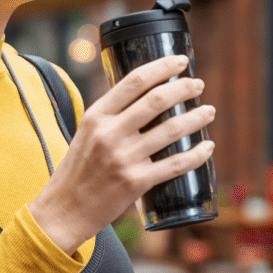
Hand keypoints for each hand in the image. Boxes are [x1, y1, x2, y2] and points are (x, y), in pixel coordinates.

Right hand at [29, 56, 215, 255]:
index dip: (162, 67)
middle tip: (198, 85)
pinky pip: (176, 164)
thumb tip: (145, 100)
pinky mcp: (136, 182)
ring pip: (171, 129)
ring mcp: (123, 158)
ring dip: (197, 117)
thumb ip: (111, 118)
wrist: (64, 211)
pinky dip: (197, 154)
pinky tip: (207, 147)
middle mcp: (109, 134)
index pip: (133, 82)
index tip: (181, 61)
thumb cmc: (77, 172)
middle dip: (184, 88)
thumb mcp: (86, 135)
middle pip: (156, 100)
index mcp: (96, 117)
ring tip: (208, 111)